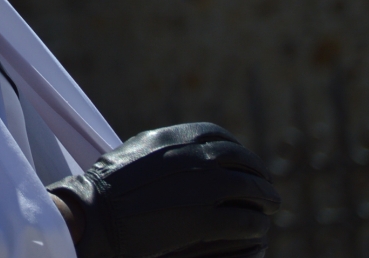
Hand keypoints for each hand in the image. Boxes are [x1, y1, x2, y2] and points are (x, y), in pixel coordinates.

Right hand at [47, 122, 279, 257]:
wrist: (97, 214)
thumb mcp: (137, 151)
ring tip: (271, 208)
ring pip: (252, 190)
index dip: (239, 151)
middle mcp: (195, 157)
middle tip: (266, 187)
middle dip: (259, 173)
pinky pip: (246, 220)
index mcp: (176, 138)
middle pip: (242, 162)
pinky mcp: (207, 220)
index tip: (245, 163)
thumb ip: (165, 148)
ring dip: (266, 199)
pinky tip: (258, 230)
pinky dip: (256, 224)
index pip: (221, 138)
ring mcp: (204, 188)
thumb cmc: (108, 187)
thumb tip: (181, 147)